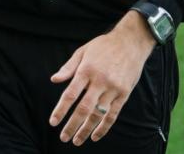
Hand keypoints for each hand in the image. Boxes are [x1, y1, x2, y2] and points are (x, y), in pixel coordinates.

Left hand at [49, 11, 154, 144]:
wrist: (130, 42)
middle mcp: (100, 80)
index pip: (71, 94)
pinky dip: (103, 128)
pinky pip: (112, 115)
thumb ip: (69, 67)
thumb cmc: (103, 46)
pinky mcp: (124, 94)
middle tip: (63, 137)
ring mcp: (113, 88)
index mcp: (87, 69)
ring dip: (86, 130)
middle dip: (72, 125)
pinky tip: (95, 136)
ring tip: (77, 140)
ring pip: (98, 115)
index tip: (53, 122)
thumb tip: (54, 80)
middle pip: (84, 108)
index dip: (61, 110)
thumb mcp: (83, 51)